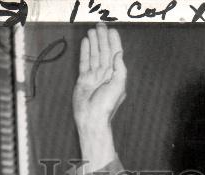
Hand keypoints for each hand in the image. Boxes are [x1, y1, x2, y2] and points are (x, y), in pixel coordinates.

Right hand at [73, 26, 125, 149]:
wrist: (91, 119)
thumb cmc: (106, 106)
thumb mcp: (118, 87)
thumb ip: (120, 70)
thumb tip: (118, 54)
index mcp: (115, 76)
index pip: (115, 55)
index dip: (113, 42)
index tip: (111, 31)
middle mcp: (105, 75)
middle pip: (104, 52)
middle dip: (102, 39)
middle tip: (100, 25)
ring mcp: (94, 77)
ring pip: (94, 55)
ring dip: (94, 42)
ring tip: (92, 30)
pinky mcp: (84, 79)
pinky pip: (85, 62)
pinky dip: (85, 52)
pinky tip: (86, 43)